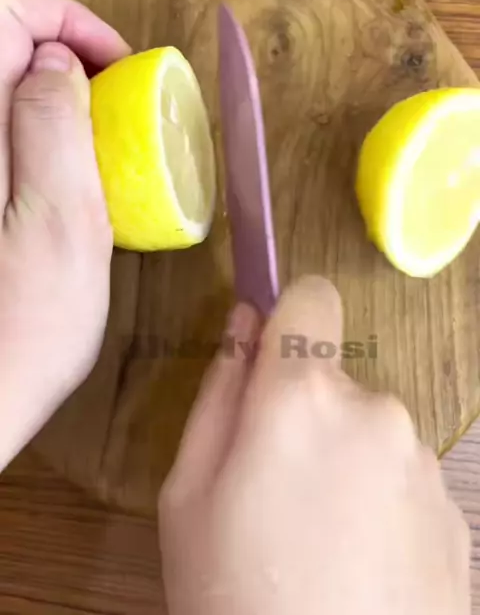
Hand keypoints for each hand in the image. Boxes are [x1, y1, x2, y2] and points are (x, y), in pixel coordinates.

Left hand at [0, 0, 128, 470]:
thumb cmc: (19, 329)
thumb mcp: (63, 225)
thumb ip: (55, 126)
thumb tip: (57, 61)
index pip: (3, 13)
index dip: (64, 18)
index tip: (116, 62)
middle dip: (54, 48)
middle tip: (111, 91)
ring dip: (42, 86)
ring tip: (94, 124)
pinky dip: (26, 124)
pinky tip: (57, 162)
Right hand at [159, 276, 469, 614]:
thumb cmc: (231, 597)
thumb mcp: (187, 496)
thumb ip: (217, 392)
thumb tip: (243, 321)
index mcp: (303, 397)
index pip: (312, 297)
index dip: (286, 318)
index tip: (266, 363)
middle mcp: (376, 410)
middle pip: (334, 378)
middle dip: (304, 415)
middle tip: (272, 496)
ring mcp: (423, 461)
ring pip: (369, 431)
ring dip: (344, 463)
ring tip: (316, 544)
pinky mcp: (454, 511)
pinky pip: (402, 478)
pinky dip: (380, 503)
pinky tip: (359, 569)